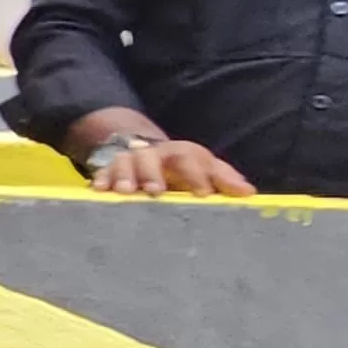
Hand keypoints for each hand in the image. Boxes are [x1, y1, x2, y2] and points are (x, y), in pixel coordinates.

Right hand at [88, 137, 257, 196]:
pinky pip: (102, 172)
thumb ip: (224, 179)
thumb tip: (248, 193)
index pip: (189, 159)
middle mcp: (154, 154)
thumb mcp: (206, 168)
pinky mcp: (110, 171)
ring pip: (125, 162)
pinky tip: (99, 191)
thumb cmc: (184, 168)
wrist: (149, 153)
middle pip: (152, 158)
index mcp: (181, 153)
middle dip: (153, 173)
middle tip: (157, 191)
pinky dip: (101, 180)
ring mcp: (130, 161)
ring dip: (125, 176)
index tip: (203, 194)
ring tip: (126, 192)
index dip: (196, 175)